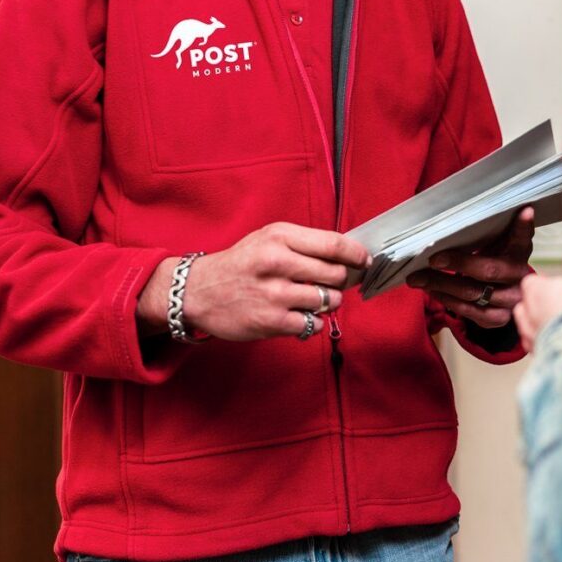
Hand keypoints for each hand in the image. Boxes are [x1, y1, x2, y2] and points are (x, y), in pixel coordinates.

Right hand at [139, 224, 370, 341]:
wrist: (198, 291)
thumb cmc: (240, 263)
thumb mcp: (267, 239)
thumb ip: (304, 243)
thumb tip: (347, 255)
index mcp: (280, 237)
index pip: (333, 244)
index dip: (356, 254)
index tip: (364, 260)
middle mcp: (278, 263)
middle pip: (336, 274)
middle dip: (340, 281)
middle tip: (332, 282)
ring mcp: (275, 294)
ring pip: (329, 300)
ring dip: (328, 302)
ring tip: (312, 299)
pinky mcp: (272, 322)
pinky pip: (314, 324)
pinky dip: (312, 321)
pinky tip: (298, 314)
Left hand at [406, 207, 534, 328]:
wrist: (506, 293)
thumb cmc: (496, 259)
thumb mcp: (500, 241)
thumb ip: (501, 227)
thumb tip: (516, 207)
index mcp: (520, 254)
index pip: (520, 238)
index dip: (520, 226)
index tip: (520, 211)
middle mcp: (520, 279)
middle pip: (487, 271)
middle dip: (457, 263)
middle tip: (431, 259)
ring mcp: (509, 302)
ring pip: (472, 294)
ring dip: (440, 285)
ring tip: (417, 278)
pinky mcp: (497, 320)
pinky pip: (468, 312)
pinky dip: (446, 300)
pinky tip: (431, 290)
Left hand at [513, 248, 561, 352]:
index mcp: (536, 292)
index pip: (531, 283)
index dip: (545, 284)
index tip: (559, 285)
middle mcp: (528, 316)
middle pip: (527, 305)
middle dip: (540, 305)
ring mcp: (533, 339)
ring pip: (530, 329)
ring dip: (543, 325)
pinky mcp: (541, 359)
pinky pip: (539, 349)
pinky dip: (548, 345)